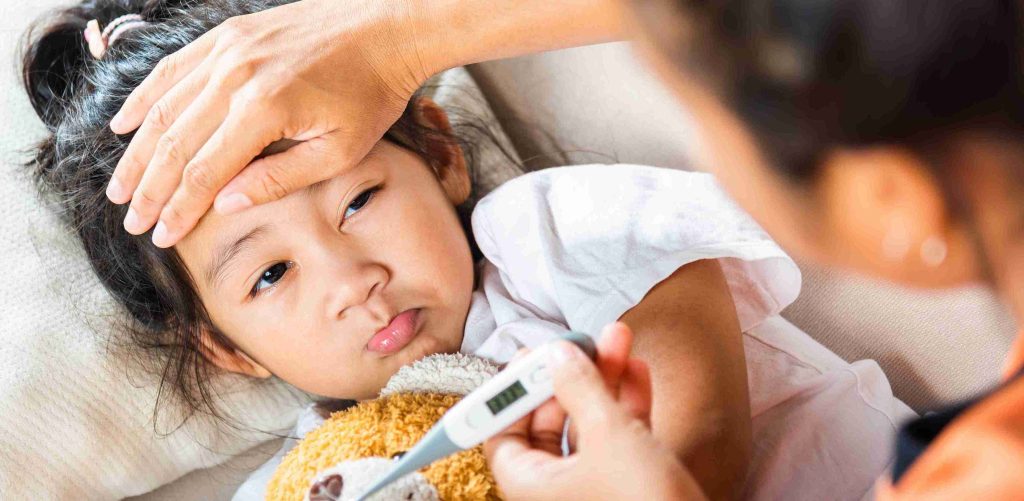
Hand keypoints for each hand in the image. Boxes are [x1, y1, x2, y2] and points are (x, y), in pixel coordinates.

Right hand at [107, 0, 431, 246]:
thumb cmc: (371, 95)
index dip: (178, 209)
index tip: (161, 236)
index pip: (204, 172)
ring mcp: (227, 50)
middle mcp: (234, 76)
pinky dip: (144, 98)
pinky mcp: (228, 36)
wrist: (384, 29)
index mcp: (263, 110)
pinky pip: (173, 69)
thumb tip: (225, 207)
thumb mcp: (339, 151)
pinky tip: (124, 125)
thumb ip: (279, 180)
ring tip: (120, 187)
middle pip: (174, 142)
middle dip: (149, 188)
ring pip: (164, 106)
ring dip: (137, 151)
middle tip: (132, 221)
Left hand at [484, 323, 706, 500]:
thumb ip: (579, 387)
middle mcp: (558, 490)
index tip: (530, 357)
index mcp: (532, 487)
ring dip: (603, 380)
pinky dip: (627, 404)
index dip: (511, 392)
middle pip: (549, 423)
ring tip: (616, 340)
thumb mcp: (608, 434)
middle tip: (579, 343)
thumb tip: (558, 356)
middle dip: (567, 376)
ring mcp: (595, 487)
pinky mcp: (629, 485)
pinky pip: (619, 438)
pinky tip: (637, 371)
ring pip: (589, 425)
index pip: (502, 433)